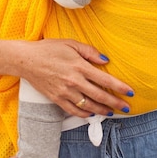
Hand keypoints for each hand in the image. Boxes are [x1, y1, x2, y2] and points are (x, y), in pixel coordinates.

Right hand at [16, 38, 133, 116]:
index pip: (105, 80)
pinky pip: (74, 110)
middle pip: (100, 96)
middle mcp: (74, 81)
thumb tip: (105, 60)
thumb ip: (90, 51)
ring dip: (102, 110)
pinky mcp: (56, 99)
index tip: (130, 92)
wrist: (26, 60)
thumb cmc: (49, 49)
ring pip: (88, 106)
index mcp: (79, 66)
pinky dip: (85, 114)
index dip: (120, 87)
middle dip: (116, 103)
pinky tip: (92, 114)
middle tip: (127, 107)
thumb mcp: (71, 43)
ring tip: (112, 112)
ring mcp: (65, 92)